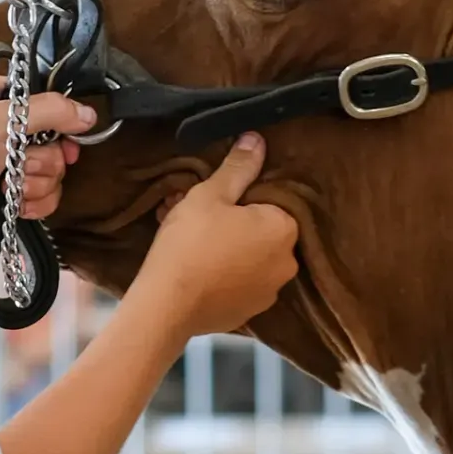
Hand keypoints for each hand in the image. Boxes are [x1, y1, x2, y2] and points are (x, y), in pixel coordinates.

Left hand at [0, 82, 94, 261]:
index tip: (68, 132)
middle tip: (23, 161)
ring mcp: (9, 164)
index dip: (60, 119)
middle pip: (56, 140)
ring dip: (36, 182)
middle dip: (44, 157)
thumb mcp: (2, 118)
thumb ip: (51, 110)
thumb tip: (89, 115)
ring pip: (54, 171)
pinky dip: (35, 203)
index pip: (45, 100)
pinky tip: (15, 205)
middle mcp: (3, 128)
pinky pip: (47, 196)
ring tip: (8, 186)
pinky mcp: (12, 196)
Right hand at [134, 134, 296, 340]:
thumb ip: (238, 167)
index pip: (271, 203)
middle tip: (192, 215)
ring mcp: (268, 293)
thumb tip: (257, 140)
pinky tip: (192, 267)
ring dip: (223, 246)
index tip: (212, 198)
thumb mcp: (210, 195)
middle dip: (228, 221)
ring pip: (247, 258)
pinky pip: (236, 284)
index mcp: (284, 230)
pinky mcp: (247, 313)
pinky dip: (220, 273)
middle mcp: (285, 264)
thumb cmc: (190, 242)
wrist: (166, 305)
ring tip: (185, 239)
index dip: (240, 198)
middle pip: (259, 231)